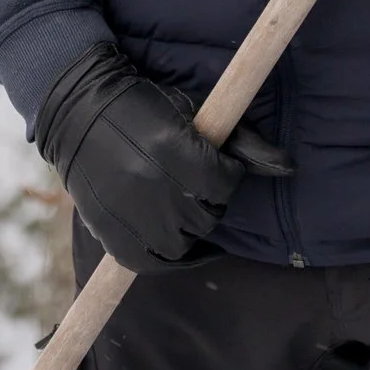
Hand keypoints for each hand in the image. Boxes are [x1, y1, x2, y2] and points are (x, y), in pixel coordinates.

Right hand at [34, 44, 291, 271]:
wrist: (80, 111)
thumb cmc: (145, 106)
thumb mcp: (194, 112)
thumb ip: (242, 143)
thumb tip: (289, 168)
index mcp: (173, 150)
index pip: (224, 184)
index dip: (227, 175)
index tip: (217, 164)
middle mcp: (150, 186)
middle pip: (205, 215)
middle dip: (209, 200)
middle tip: (197, 183)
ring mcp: (127, 213)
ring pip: (183, 243)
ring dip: (190, 227)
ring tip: (182, 205)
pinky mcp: (109, 234)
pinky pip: (153, 263)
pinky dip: (170, 256)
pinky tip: (176, 237)